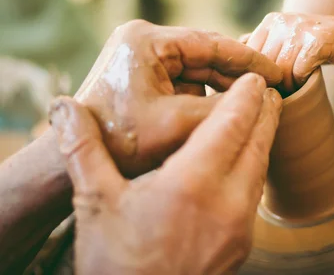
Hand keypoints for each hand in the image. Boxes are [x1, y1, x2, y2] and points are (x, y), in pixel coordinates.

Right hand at [49, 73, 281, 274]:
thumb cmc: (115, 263)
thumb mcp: (96, 203)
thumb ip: (84, 150)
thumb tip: (65, 109)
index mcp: (191, 184)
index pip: (232, 126)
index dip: (246, 98)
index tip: (254, 79)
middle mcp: (226, 202)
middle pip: (258, 143)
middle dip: (264, 112)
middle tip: (267, 90)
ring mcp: (241, 226)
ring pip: (261, 168)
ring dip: (264, 139)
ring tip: (262, 118)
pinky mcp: (243, 243)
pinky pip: (256, 193)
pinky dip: (256, 167)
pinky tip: (246, 161)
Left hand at [74, 19, 281, 175]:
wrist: (68, 164)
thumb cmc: (119, 142)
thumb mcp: (177, 124)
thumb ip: (222, 108)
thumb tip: (262, 97)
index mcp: (146, 41)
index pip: (210, 43)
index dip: (249, 58)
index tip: (278, 70)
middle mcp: (143, 41)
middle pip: (205, 53)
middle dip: (238, 72)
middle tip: (275, 83)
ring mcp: (142, 57)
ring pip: (198, 67)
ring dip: (224, 83)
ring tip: (257, 95)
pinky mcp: (144, 74)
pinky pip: (185, 80)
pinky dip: (207, 92)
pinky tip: (230, 105)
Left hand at [241, 13, 333, 91]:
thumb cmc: (320, 46)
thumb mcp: (288, 41)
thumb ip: (265, 46)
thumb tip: (233, 59)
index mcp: (271, 21)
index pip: (249, 56)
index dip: (256, 76)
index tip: (265, 88)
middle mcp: (283, 20)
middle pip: (264, 65)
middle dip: (273, 83)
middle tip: (283, 92)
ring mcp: (300, 28)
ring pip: (281, 70)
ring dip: (288, 85)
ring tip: (297, 87)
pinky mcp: (318, 40)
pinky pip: (300, 70)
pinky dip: (303, 80)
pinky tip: (309, 78)